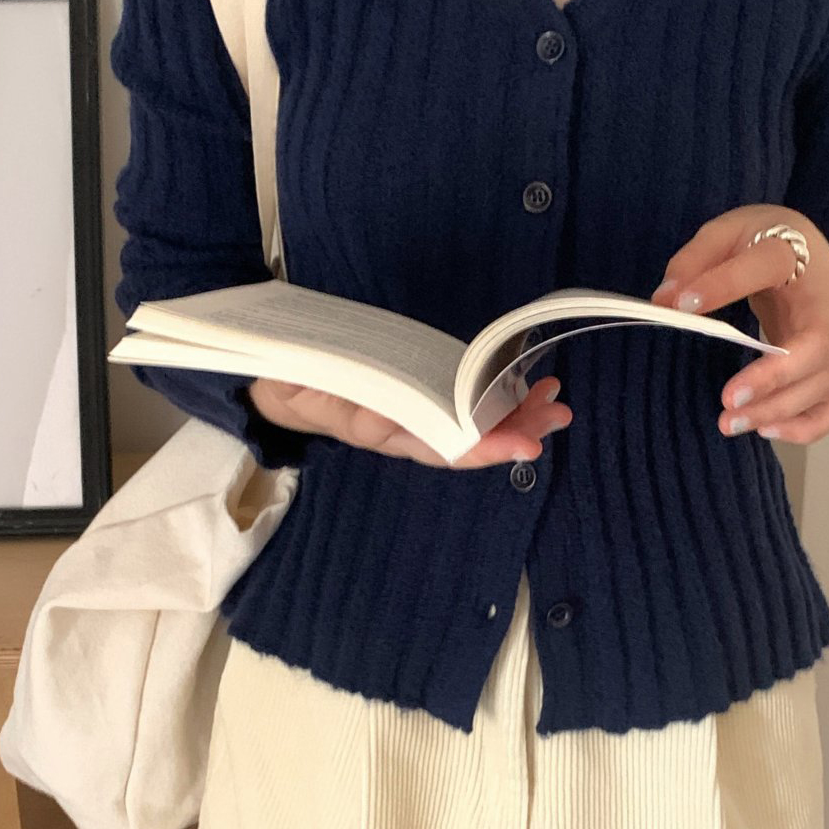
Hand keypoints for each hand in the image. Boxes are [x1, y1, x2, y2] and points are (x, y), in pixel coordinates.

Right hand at [247, 374, 571, 467]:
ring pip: (472, 423)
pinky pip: (464, 403)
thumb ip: (340, 400)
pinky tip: (528, 386)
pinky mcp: (420, 395)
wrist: (274, 380)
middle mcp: (404, 430)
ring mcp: (414, 415)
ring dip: (516, 413)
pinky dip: (499, 395)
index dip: (482, 448)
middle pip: (467, 440)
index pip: (438, 447)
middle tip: (555, 416)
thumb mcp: (305, 386)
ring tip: (554, 400)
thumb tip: (386, 420)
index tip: (522, 444)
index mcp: (378, 431)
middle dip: (514, 430)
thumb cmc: (293, 380)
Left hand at [650, 203, 828, 444]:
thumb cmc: (759, 243)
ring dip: (779, 410)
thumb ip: (694, 262)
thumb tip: (665, 300)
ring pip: (824, 383)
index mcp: (792, 255)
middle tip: (726, 400)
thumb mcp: (725, 234)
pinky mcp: (828, 368)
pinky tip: (765, 431)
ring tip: (729, 423)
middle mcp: (822, 304)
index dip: (724, 285)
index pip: (765, 265)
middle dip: (773, 378)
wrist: (805, 252)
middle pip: (816, 346)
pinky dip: (805, 427)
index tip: (682, 304)